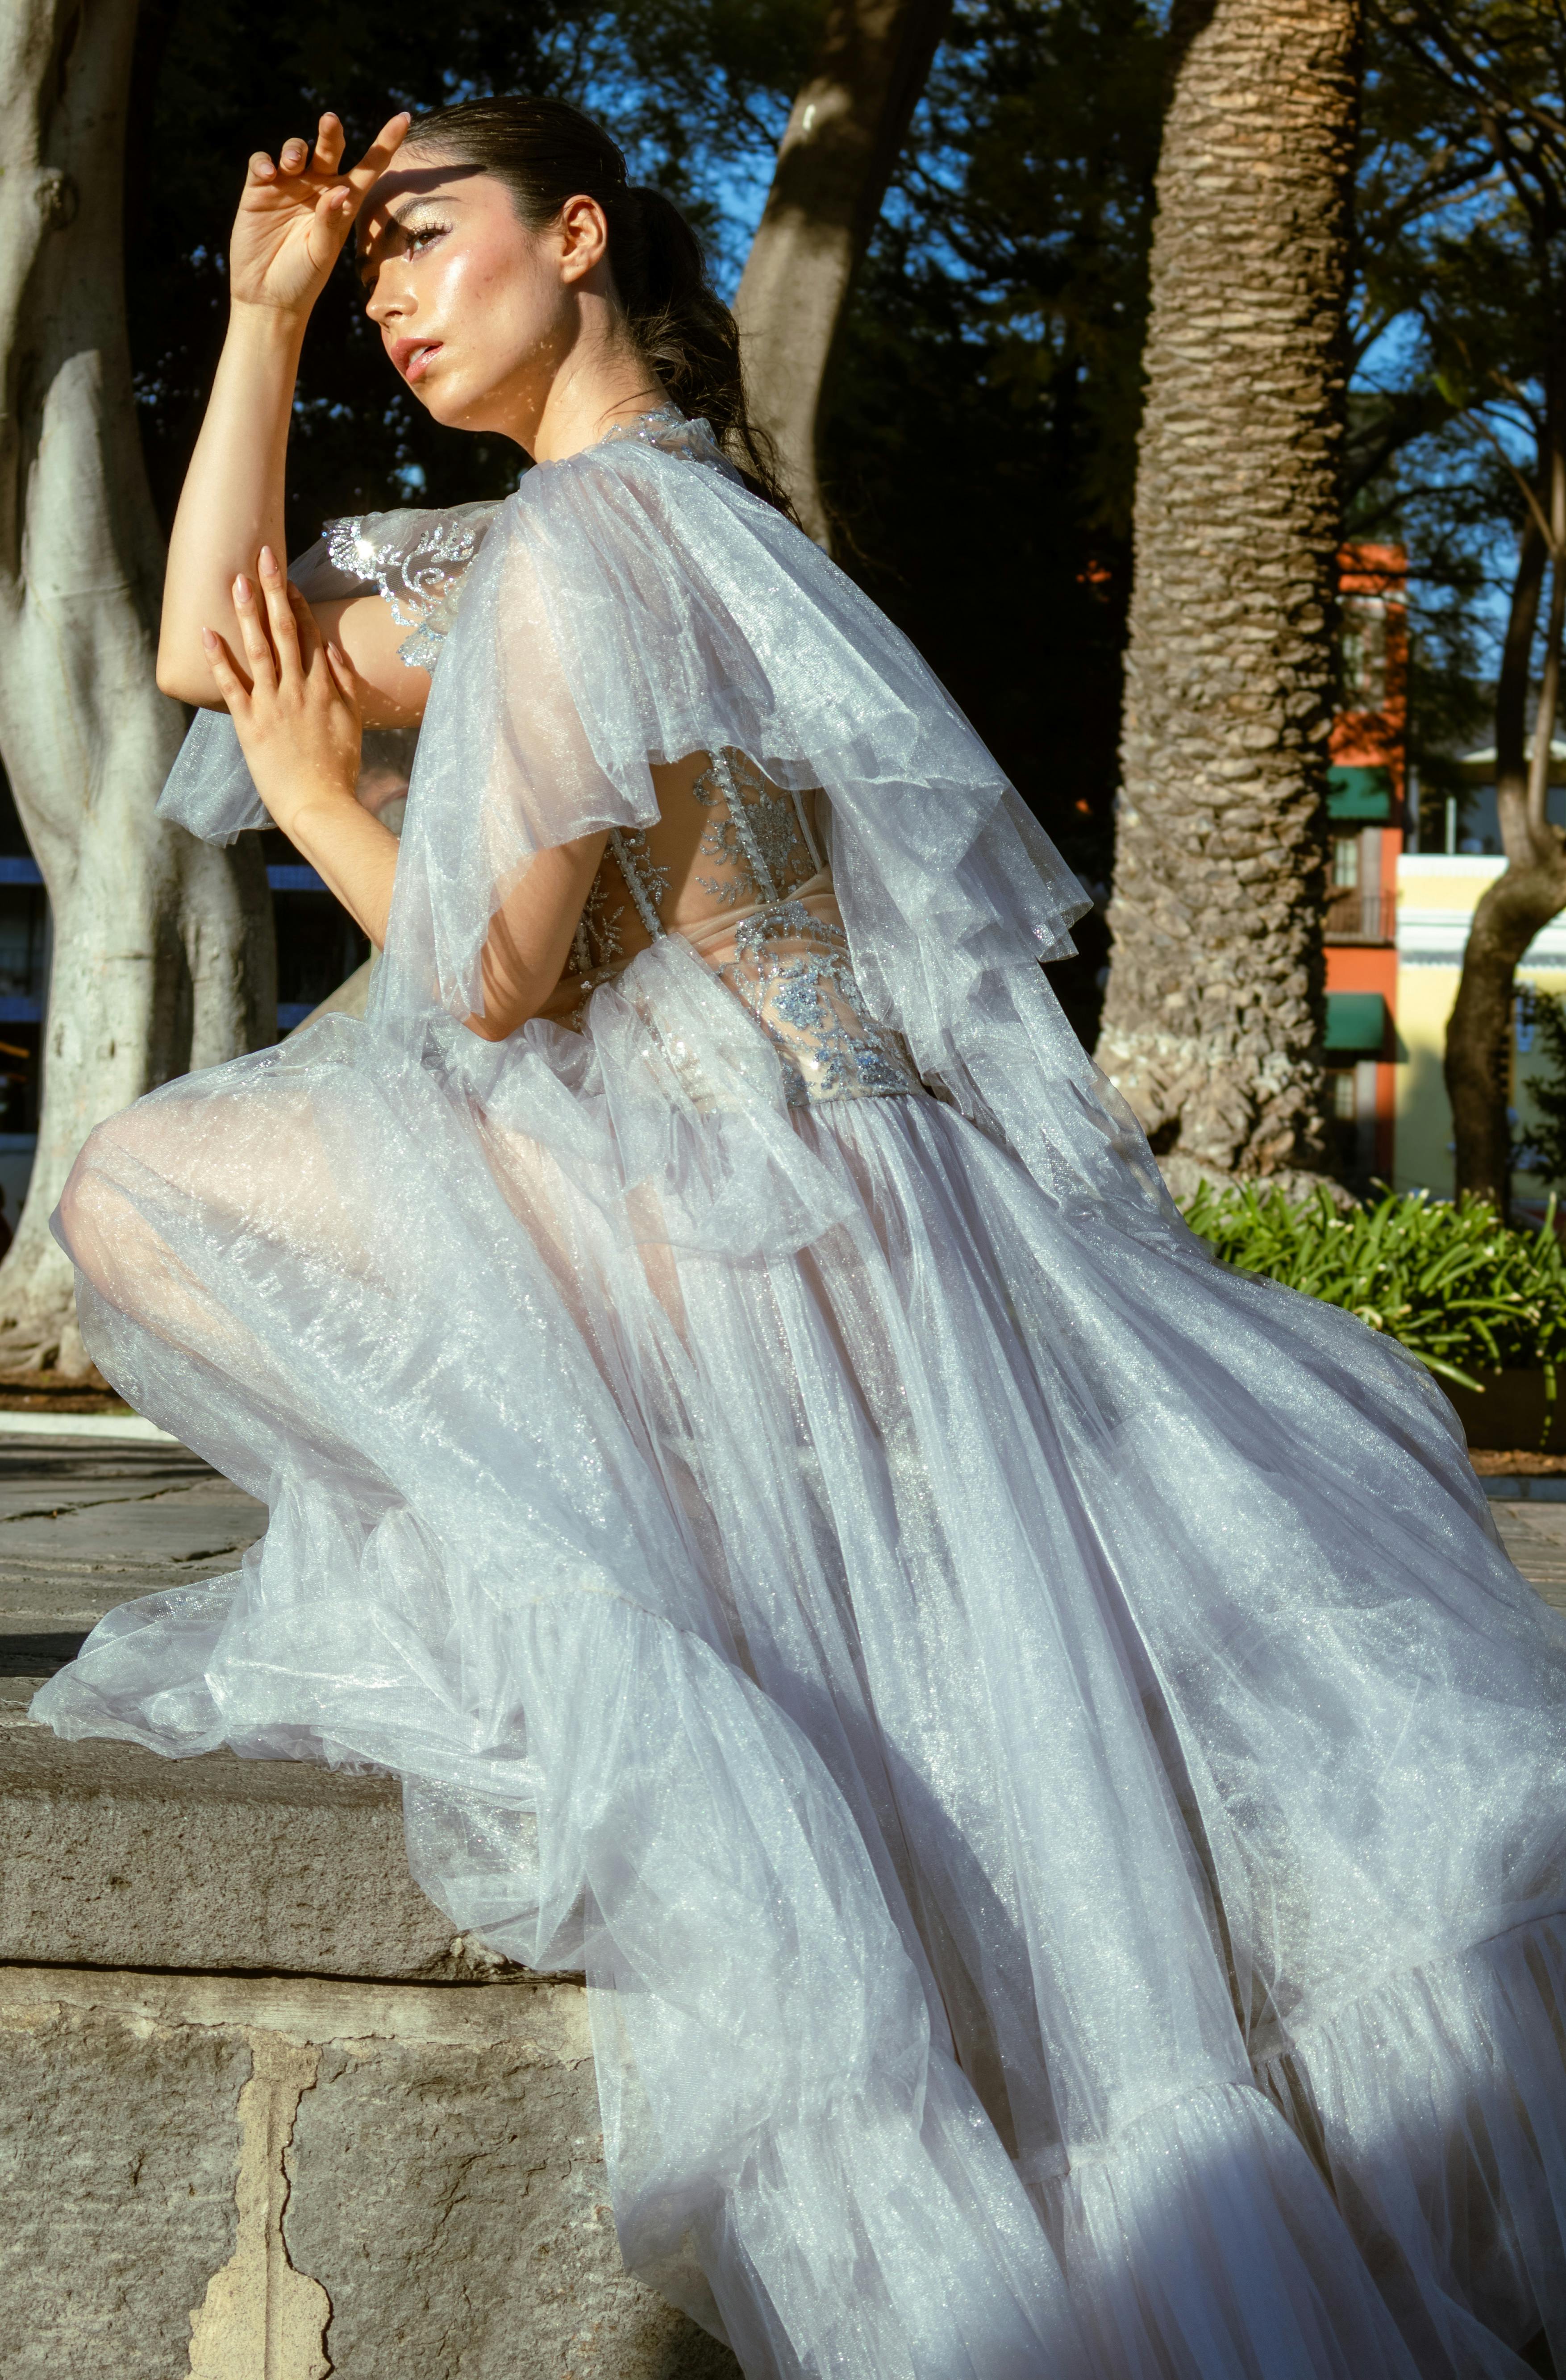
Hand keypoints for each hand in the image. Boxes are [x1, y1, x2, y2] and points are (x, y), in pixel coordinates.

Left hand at [202, 550, 363, 834]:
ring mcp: (273, 704)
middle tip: (263, 557)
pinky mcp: (250, 723)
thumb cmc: (338, 769)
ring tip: (235, 582)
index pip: (311, 635)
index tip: (288, 579)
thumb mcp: (352, 723)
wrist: (319, 805)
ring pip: (259, 648)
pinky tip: (206, 632)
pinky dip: (218, 658)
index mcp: (324, 688)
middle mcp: (298, 689)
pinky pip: (231, 684)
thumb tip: (333, 649)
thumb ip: (345, 684)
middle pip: (286, 630)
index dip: (299, 603)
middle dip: (274, 591)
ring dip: (246, 613)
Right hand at [228, 111, 408, 319]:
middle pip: (329, 149)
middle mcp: (317, 188)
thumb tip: (339, 189)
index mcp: (343, 202)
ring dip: (295, 148)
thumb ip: (331, 222)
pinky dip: (264, 162)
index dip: (386, 142)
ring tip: (294, 161)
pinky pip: (261, 163)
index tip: (405, 118)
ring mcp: (288, 186)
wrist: (268, 297)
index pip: (369, 166)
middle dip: (330, 133)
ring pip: (295, 150)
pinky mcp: (259, 189)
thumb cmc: (302, 280)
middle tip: (330, 121)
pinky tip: (269, 172)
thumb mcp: (321, 255)